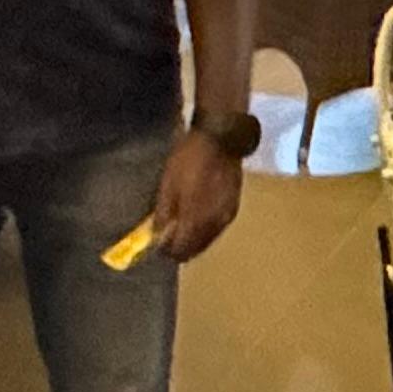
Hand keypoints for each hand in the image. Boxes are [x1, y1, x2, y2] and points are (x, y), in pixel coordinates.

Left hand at [147, 130, 244, 262]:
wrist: (220, 140)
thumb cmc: (189, 159)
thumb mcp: (168, 184)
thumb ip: (164, 213)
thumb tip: (158, 235)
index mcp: (195, 218)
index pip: (181, 249)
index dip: (168, 251)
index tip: (159, 246)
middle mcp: (213, 223)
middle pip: (196, 249)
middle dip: (182, 249)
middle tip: (168, 242)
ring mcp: (226, 216)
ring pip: (208, 240)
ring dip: (195, 241)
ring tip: (182, 233)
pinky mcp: (234, 207)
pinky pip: (218, 229)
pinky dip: (206, 231)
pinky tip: (198, 223)